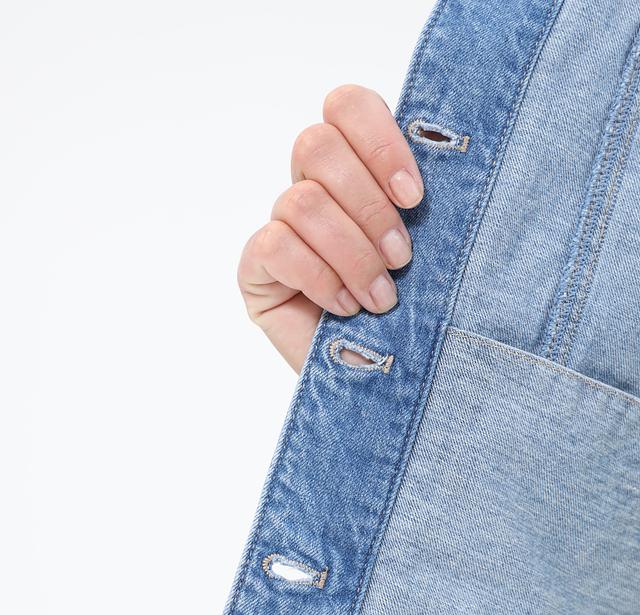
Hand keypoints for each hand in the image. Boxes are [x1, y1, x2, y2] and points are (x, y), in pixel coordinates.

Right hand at [237, 85, 424, 373]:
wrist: (382, 384)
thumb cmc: (411, 317)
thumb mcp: (431, 255)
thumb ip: (419, 206)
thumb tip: (442, 163)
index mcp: (355, 170)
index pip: (346, 107)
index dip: (379, 141)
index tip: (414, 199)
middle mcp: (312, 189)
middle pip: (315, 145)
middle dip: (368, 206)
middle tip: (402, 258)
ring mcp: (279, 228)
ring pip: (302, 201)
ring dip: (351, 253)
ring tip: (381, 297)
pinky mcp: (256, 268)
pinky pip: (276, 245)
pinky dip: (318, 277)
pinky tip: (344, 307)